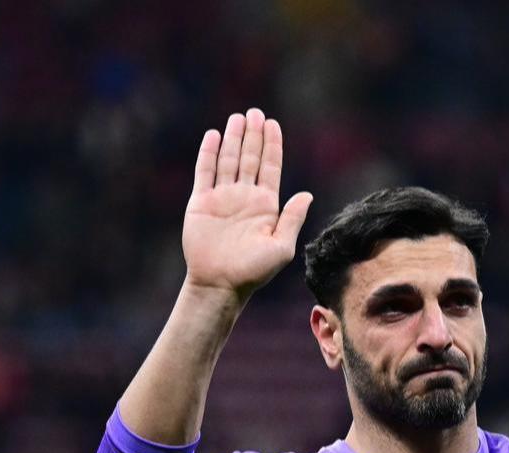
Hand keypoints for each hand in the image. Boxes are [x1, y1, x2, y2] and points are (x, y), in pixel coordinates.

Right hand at [182, 108, 312, 295]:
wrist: (220, 283)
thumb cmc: (253, 271)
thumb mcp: (281, 247)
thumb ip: (292, 218)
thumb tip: (307, 195)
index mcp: (266, 205)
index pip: (270, 167)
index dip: (272, 145)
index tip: (273, 124)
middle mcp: (245, 197)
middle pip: (250, 158)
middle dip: (253, 135)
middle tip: (255, 112)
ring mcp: (223, 198)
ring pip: (229, 160)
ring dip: (233, 139)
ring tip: (238, 117)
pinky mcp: (202, 202)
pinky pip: (205, 172)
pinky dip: (209, 153)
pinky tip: (214, 135)